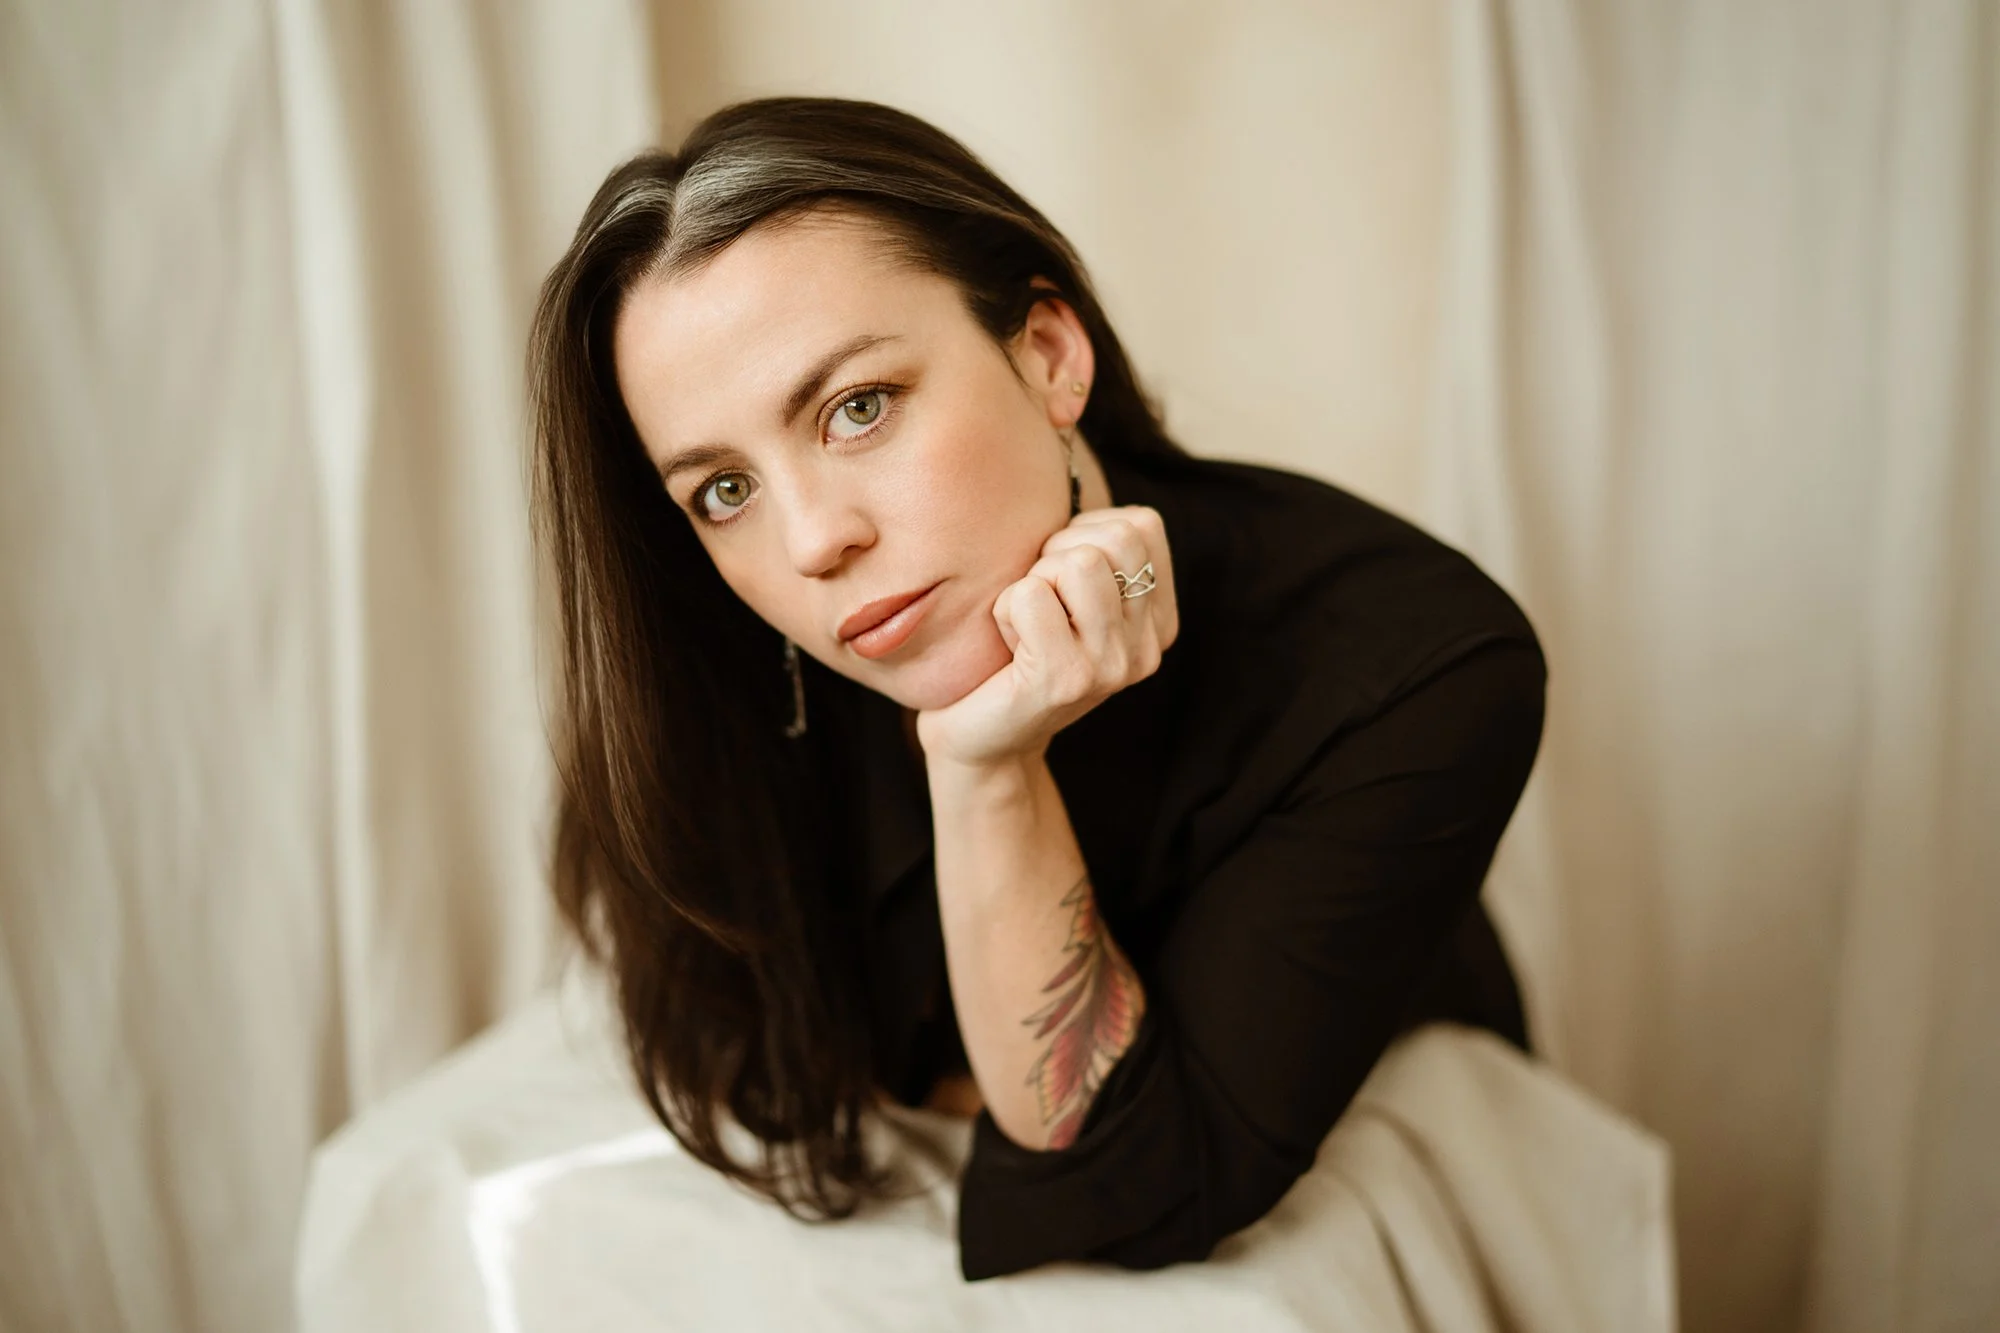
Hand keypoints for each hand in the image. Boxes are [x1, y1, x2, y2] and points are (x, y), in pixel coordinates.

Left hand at [916, 504, 1178, 767]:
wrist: (978, 736)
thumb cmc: (1014, 648)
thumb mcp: (1066, 590)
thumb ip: (1090, 541)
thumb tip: (1065, 433)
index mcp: (1158, 621)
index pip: (1143, 524)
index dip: (1085, 533)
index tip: (1061, 580)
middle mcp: (1147, 649)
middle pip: (1114, 538)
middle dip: (1057, 553)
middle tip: (1038, 601)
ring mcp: (1112, 667)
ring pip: (1077, 561)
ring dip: (1032, 581)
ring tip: (1026, 624)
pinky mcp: (1066, 680)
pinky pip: (1030, 594)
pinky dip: (1005, 610)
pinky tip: (1010, 649)